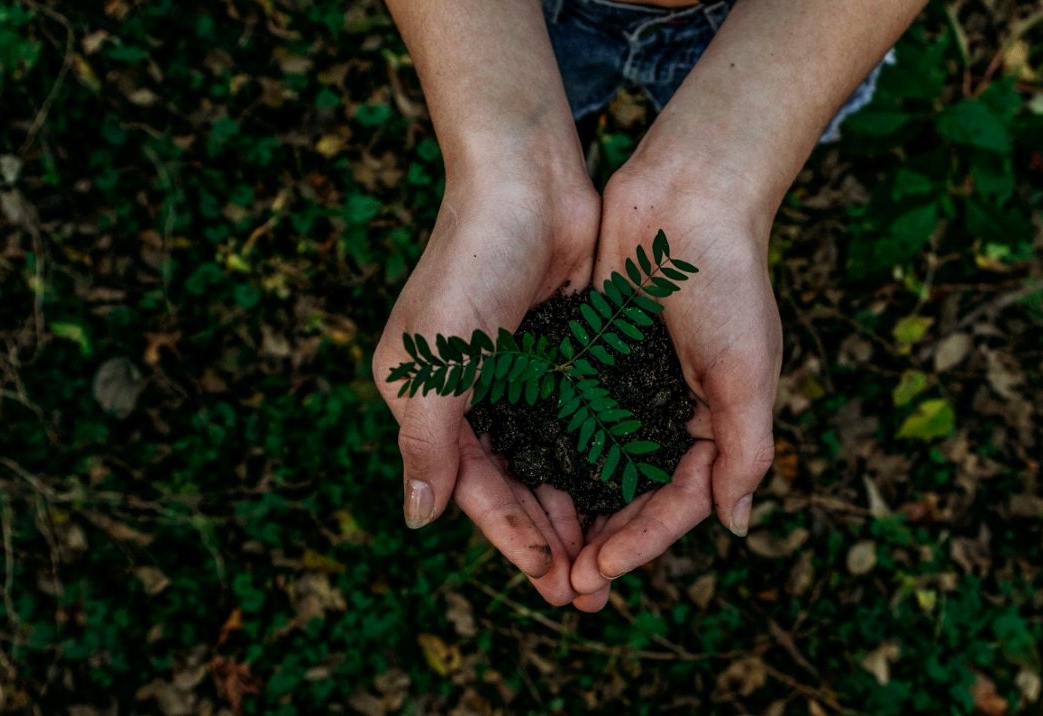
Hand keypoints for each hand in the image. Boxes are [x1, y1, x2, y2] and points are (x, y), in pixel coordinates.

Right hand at [372, 159, 598, 605]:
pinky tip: (624, 492)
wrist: (527, 179)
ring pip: (549, 461)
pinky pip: (578, 423)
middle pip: (513, 485)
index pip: (473, 488)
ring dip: (576, 508)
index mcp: (428, 400)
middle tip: (589, 590)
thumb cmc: (471, 263)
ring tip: (608, 557)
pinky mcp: (559, 354)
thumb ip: (427, 442)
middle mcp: (470, 395)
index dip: (512, 538)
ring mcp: (517, 375)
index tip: (552, 582)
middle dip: (548, 538)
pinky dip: (596, 460)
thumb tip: (417, 519)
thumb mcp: (436, 360)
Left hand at [568, 163, 780, 610]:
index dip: (641, 542)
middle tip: (564, 586)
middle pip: (633, 496)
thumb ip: (745, 449)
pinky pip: (569, 419)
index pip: (677, 503)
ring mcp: (629, 388)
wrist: (687, 196)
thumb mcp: (747, 370)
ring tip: (540, 552)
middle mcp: (670, 414)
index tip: (598, 571)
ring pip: (596, 467)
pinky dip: (551, 453)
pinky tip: (521, 481)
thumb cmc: (728, 281)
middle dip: (602, 542)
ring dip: (572, 510)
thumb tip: (735, 525)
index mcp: (714, 424)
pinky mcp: (593, 359)